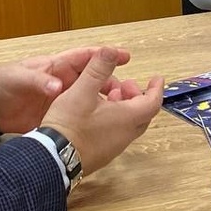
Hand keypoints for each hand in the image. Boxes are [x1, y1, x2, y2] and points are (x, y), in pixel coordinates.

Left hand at [0, 45, 130, 134]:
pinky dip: (92, 120)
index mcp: (56, 67)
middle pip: (94, 79)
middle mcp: (63, 82)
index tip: (124, 55)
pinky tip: (104, 127)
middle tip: (128, 91)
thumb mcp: (18, 79)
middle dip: (112, 82)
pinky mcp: (57, 117)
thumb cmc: (2, 84)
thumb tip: (57, 87)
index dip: (105, 55)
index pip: (85, 57)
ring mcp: (61, 100)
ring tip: (121, 110)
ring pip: (90, 99)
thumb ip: (37, 82)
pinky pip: (79, 116)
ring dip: (105, 102)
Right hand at [39, 47, 163, 175]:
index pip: (153, 102)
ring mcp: (113, 147)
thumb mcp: (82, 90)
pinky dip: (113, 119)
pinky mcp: (101, 154)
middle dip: (137, 96)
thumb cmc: (69, 126)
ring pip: (128, 124)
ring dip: (124, 107)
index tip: (156, 78)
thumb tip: (111, 51)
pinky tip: (95, 113)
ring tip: (107, 95)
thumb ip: (98, 69)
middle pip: (142, 114)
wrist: (53, 158)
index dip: (156, 88)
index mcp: (127, 118)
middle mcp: (125, 135)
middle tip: (127, 85)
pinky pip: (116, 133)